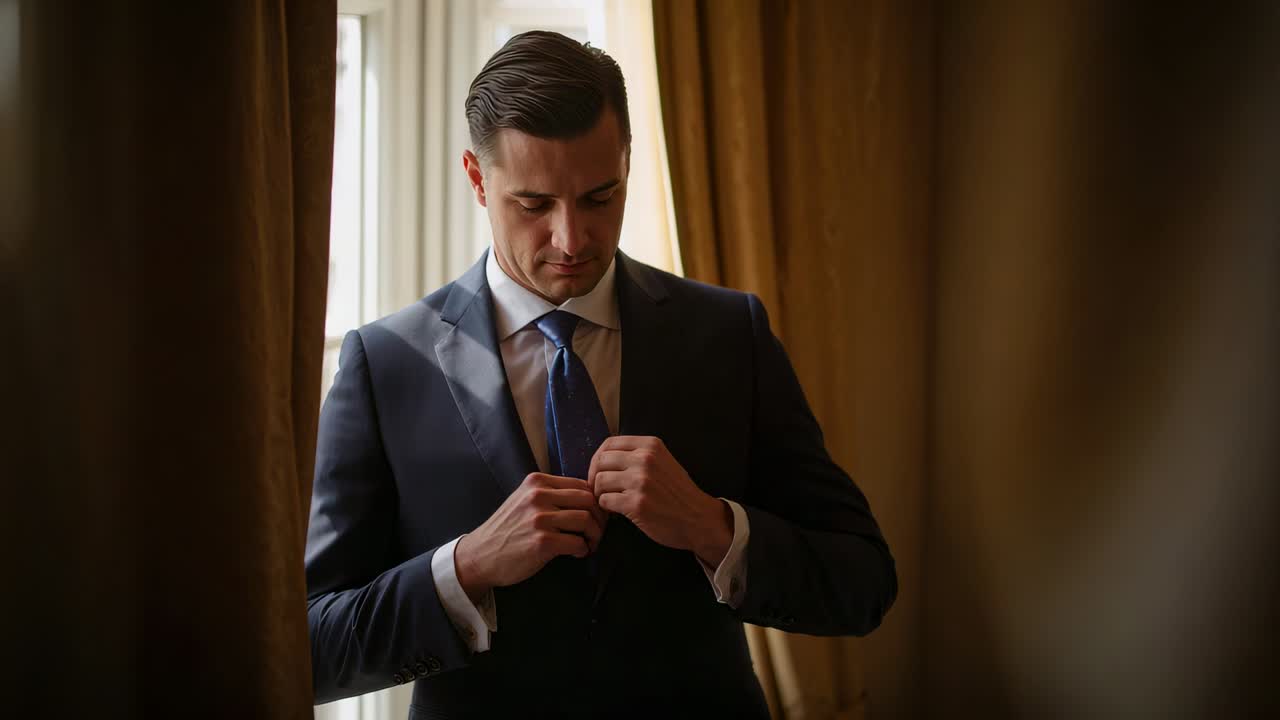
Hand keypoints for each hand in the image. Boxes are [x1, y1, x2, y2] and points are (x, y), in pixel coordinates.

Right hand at [454, 472, 603, 602]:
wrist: (480, 555)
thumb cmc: (506, 530)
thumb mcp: (524, 499)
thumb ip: (550, 494)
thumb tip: (588, 498)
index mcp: (537, 481)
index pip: (581, 484)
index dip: (595, 502)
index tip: (595, 516)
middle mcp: (538, 495)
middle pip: (588, 500)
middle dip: (599, 518)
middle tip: (597, 532)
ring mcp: (539, 518)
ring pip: (586, 520)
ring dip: (594, 535)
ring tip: (589, 544)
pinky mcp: (542, 542)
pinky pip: (577, 542)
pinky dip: (583, 549)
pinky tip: (577, 553)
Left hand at [588, 436, 732, 566]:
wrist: (698, 519)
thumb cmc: (678, 493)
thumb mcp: (663, 461)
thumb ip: (639, 454)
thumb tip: (605, 456)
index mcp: (651, 446)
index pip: (609, 443)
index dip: (598, 458)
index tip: (600, 471)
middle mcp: (645, 460)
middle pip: (600, 461)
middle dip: (595, 477)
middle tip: (601, 489)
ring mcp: (641, 482)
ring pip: (599, 481)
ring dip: (600, 493)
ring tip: (610, 501)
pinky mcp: (636, 504)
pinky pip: (605, 500)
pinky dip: (606, 508)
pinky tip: (616, 512)